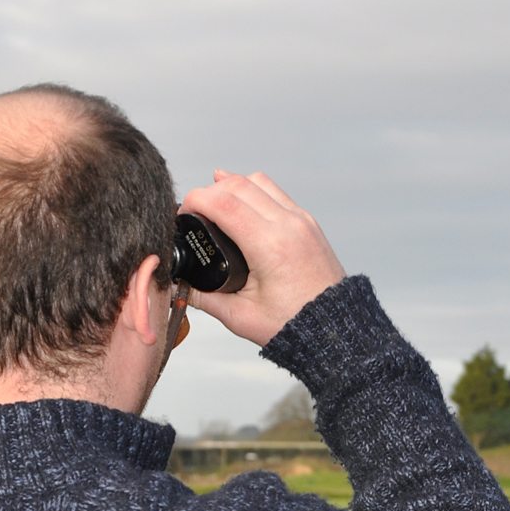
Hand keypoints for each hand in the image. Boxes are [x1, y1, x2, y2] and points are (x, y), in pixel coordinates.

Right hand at [180, 171, 345, 345]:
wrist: (333, 329)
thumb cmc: (294, 324)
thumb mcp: (240, 316)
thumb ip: (203, 297)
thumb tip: (176, 284)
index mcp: (270, 246)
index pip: (223, 203)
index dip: (194, 201)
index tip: (182, 213)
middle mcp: (289, 225)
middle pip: (238, 185)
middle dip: (208, 191)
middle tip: (193, 210)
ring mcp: (301, 220)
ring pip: (258, 181)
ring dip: (231, 186)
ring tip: (212, 202)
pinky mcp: (307, 222)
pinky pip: (275, 192)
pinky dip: (252, 190)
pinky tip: (239, 200)